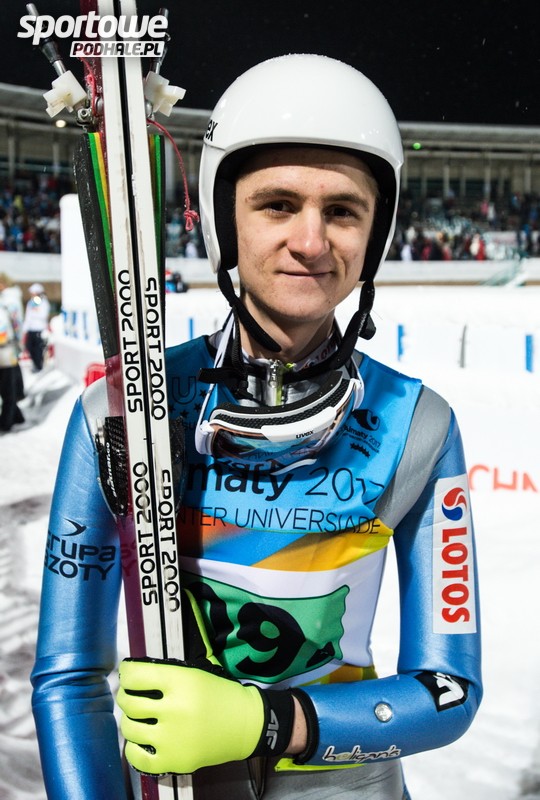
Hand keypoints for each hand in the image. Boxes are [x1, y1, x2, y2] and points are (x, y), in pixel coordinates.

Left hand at [118, 658, 269, 773]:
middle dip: (125, 696)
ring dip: (130, 720)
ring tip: (138, 717)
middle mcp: (174, 709)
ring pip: (130, 728)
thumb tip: (132, 677)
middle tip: (130, 695)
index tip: (127, 675)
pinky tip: (140, 740)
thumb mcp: (194, 673)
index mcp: (180, 682)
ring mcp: (173, 738)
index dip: (126, 674)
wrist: (245, 724)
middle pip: (129, 703)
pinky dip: (132, 748)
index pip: (135, 676)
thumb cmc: (219, 695)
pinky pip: (137, 757)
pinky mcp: (174, 760)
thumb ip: (164, 674)